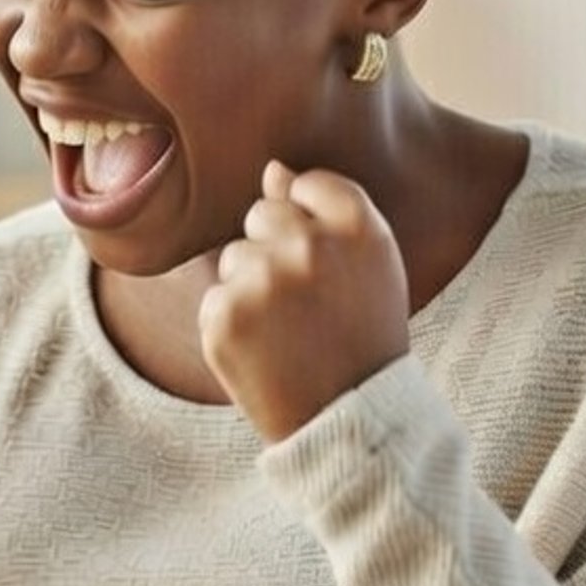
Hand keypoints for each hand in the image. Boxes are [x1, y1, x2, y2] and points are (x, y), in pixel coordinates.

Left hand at [196, 160, 409, 441]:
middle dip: (275, 249)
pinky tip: (264, 350)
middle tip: (307, 305)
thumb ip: (328, 209)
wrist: (348, 417)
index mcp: (360, 227)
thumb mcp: (369, 266)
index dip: (310, 223)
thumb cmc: (361, 335)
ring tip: (288, 330)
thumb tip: (273, 168)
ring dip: (251, 287)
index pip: (306, 183)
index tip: (326, 266)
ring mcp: (265, 279)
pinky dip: (231, 323)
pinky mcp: (225, 314)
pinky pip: (215, 296)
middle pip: (262, 212)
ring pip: (234, 255)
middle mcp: (312, 245)